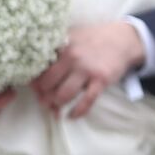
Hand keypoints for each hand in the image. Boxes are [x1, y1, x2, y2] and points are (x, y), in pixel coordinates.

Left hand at [30, 22, 145, 118]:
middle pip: (48, 84)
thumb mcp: (69, 38)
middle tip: (43, 101)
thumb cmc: (90, 40)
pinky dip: (77, 112)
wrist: (120, 39)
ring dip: (57, 105)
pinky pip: (86, 101)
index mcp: (60, 46)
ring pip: (64, 95)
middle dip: (43, 96)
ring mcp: (87, 69)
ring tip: (55, 108)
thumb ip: (53, 51)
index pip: (39, 68)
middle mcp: (71, 57)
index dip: (34, 82)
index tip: (34, 89)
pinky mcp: (101, 80)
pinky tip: (71, 116)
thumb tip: (35, 73)